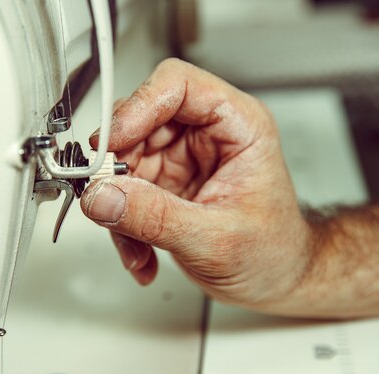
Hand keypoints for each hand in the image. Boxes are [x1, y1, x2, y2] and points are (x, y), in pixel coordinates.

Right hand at [81, 58, 312, 309]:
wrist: (275, 281)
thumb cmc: (272, 252)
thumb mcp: (216, 239)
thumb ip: (156, 217)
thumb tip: (103, 195)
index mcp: (237, 125)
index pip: (178, 85)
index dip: (139, 106)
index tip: (112, 142)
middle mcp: (205, 136)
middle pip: (139, 122)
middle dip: (117, 167)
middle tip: (105, 199)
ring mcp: (180, 160)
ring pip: (123, 161)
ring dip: (118, 207)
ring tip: (135, 245)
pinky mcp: (163, 186)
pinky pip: (122, 193)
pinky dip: (123, 227)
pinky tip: (143, 253)